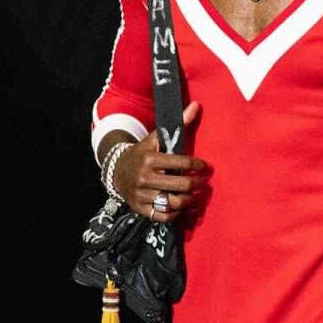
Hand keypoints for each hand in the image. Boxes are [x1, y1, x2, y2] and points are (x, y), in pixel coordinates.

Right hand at [114, 102, 207, 221]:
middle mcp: (144, 178)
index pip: (182, 164)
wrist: (117, 171)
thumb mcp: (155, 138)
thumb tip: (196, 105)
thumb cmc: (143, 153)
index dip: (199, 166)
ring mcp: (142, 195)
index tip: (205, 167)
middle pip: (181, 186)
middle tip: (203, 182)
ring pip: (173, 203)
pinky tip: (181, 207)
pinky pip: (163, 216)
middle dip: (197, 184)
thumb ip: (178, 124)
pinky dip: (175, 214)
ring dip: (188, 200)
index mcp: (150, 159)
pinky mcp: (140, 209)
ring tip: (194, 196)